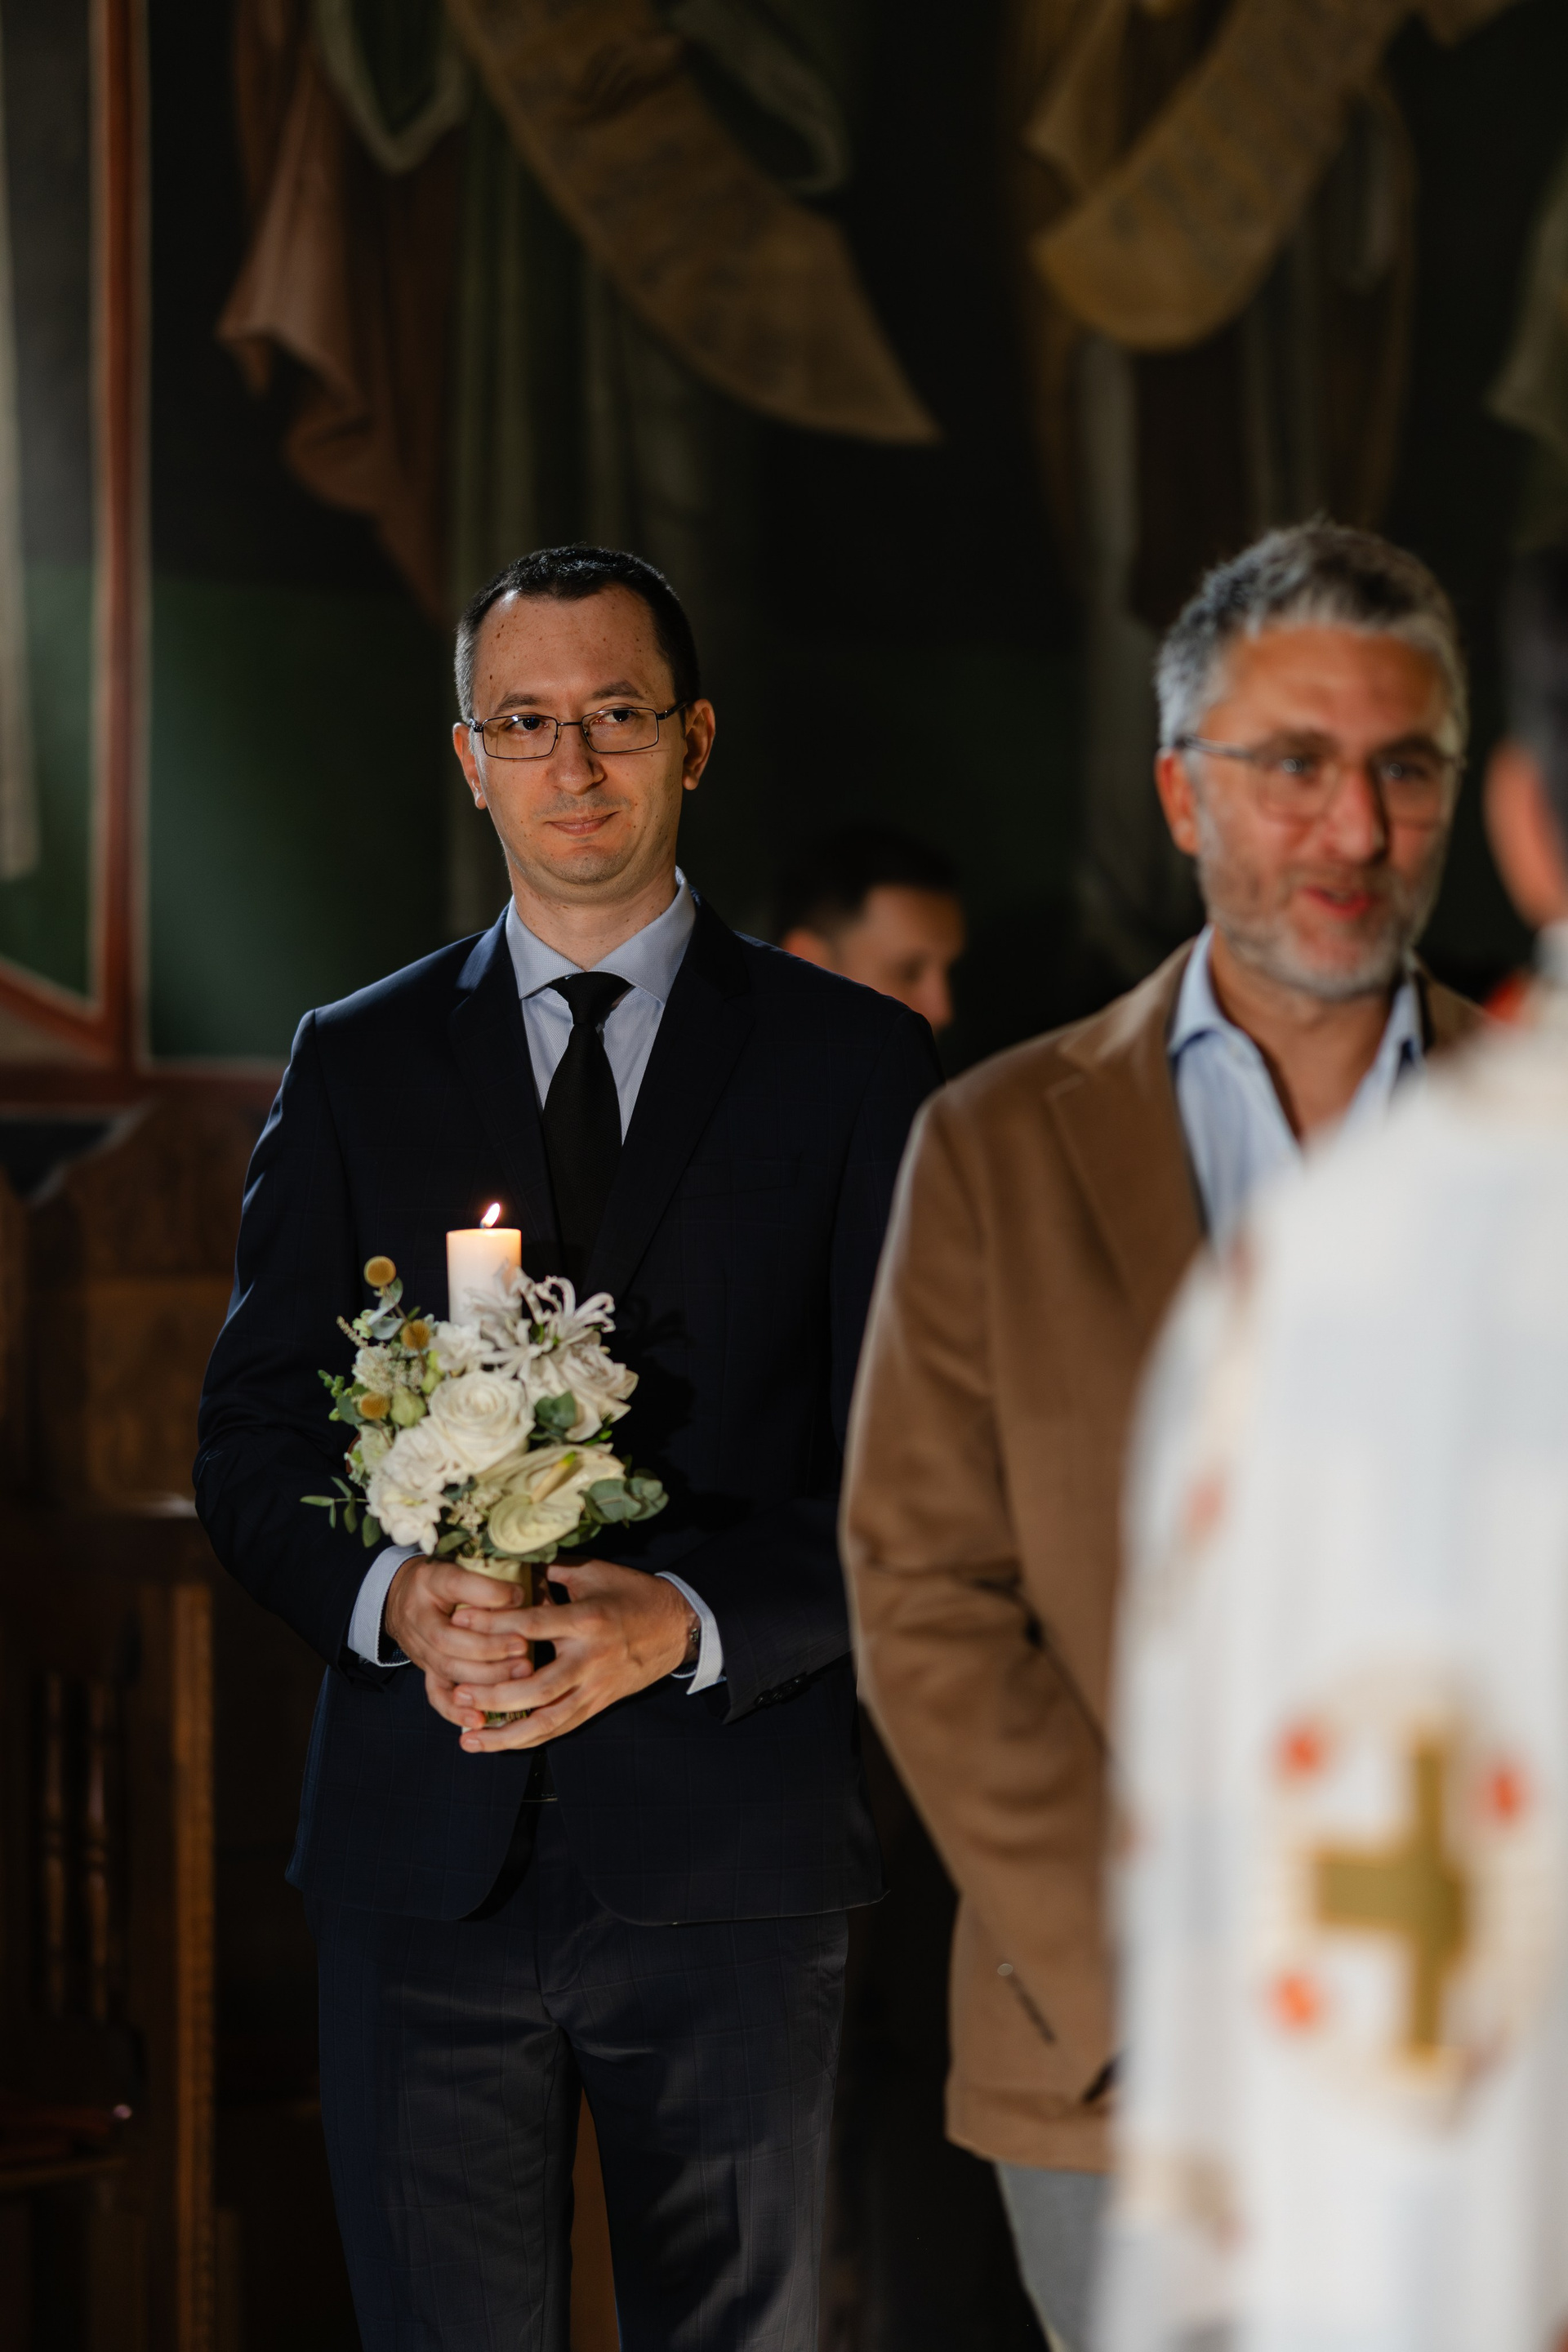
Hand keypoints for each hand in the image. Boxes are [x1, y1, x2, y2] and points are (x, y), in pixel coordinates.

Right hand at [383, 1558, 532, 1720]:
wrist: (406, 1597)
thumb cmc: (450, 1577)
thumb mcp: (467, 1562)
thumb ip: (497, 1575)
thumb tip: (531, 1594)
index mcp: (432, 1580)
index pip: (455, 1584)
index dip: (487, 1593)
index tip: (520, 1595)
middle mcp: (420, 1616)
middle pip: (448, 1638)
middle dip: (489, 1646)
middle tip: (523, 1645)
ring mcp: (420, 1648)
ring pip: (448, 1668)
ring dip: (486, 1675)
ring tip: (521, 1672)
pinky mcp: (426, 1671)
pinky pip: (437, 1695)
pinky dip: (457, 1709)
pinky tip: (481, 1718)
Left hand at [440, 1559, 698, 1752]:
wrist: (678, 1626)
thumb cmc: (632, 1593)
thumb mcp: (594, 1572)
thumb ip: (551, 1572)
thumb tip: (508, 1567)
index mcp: (587, 1620)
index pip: (533, 1626)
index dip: (493, 1624)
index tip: (458, 1622)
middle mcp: (590, 1660)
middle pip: (537, 1688)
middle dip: (494, 1696)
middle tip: (458, 1694)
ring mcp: (596, 1687)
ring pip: (548, 1721)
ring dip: (506, 1734)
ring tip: (469, 1739)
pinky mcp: (599, 1704)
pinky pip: (560, 1728)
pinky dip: (528, 1739)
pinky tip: (499, 1743)